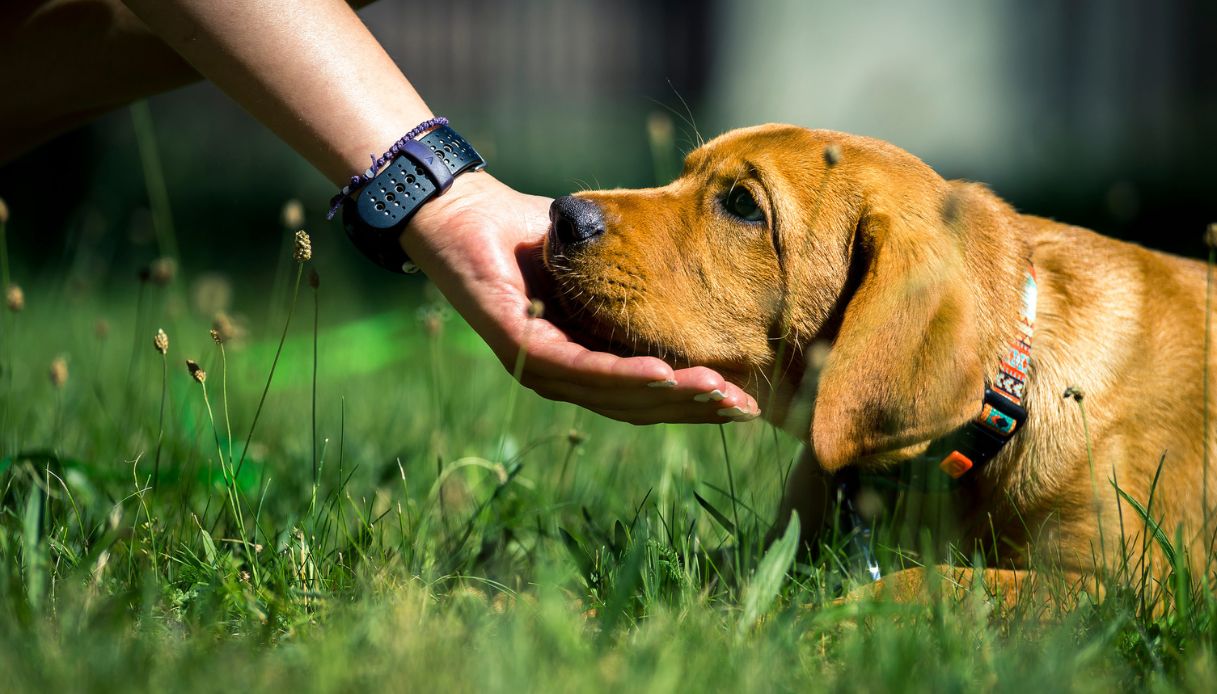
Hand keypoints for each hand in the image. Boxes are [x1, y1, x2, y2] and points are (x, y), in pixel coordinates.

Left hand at [402, 173, 760, 423]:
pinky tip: (662, 374)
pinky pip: (577, 366)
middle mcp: (561, 374)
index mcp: (582, 361)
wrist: (461, 208)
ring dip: (669, 396)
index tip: (742, 401)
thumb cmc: (529, 234)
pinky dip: (621, 374)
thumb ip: (639, 286)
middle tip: (743, 408)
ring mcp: (537, 365)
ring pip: (612, 394)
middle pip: (635, 406)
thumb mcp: (600, 264)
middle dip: (692, 408)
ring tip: (717, 392)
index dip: (692, 401)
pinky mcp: (517, 345)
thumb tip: (701, 282)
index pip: (643, 395)